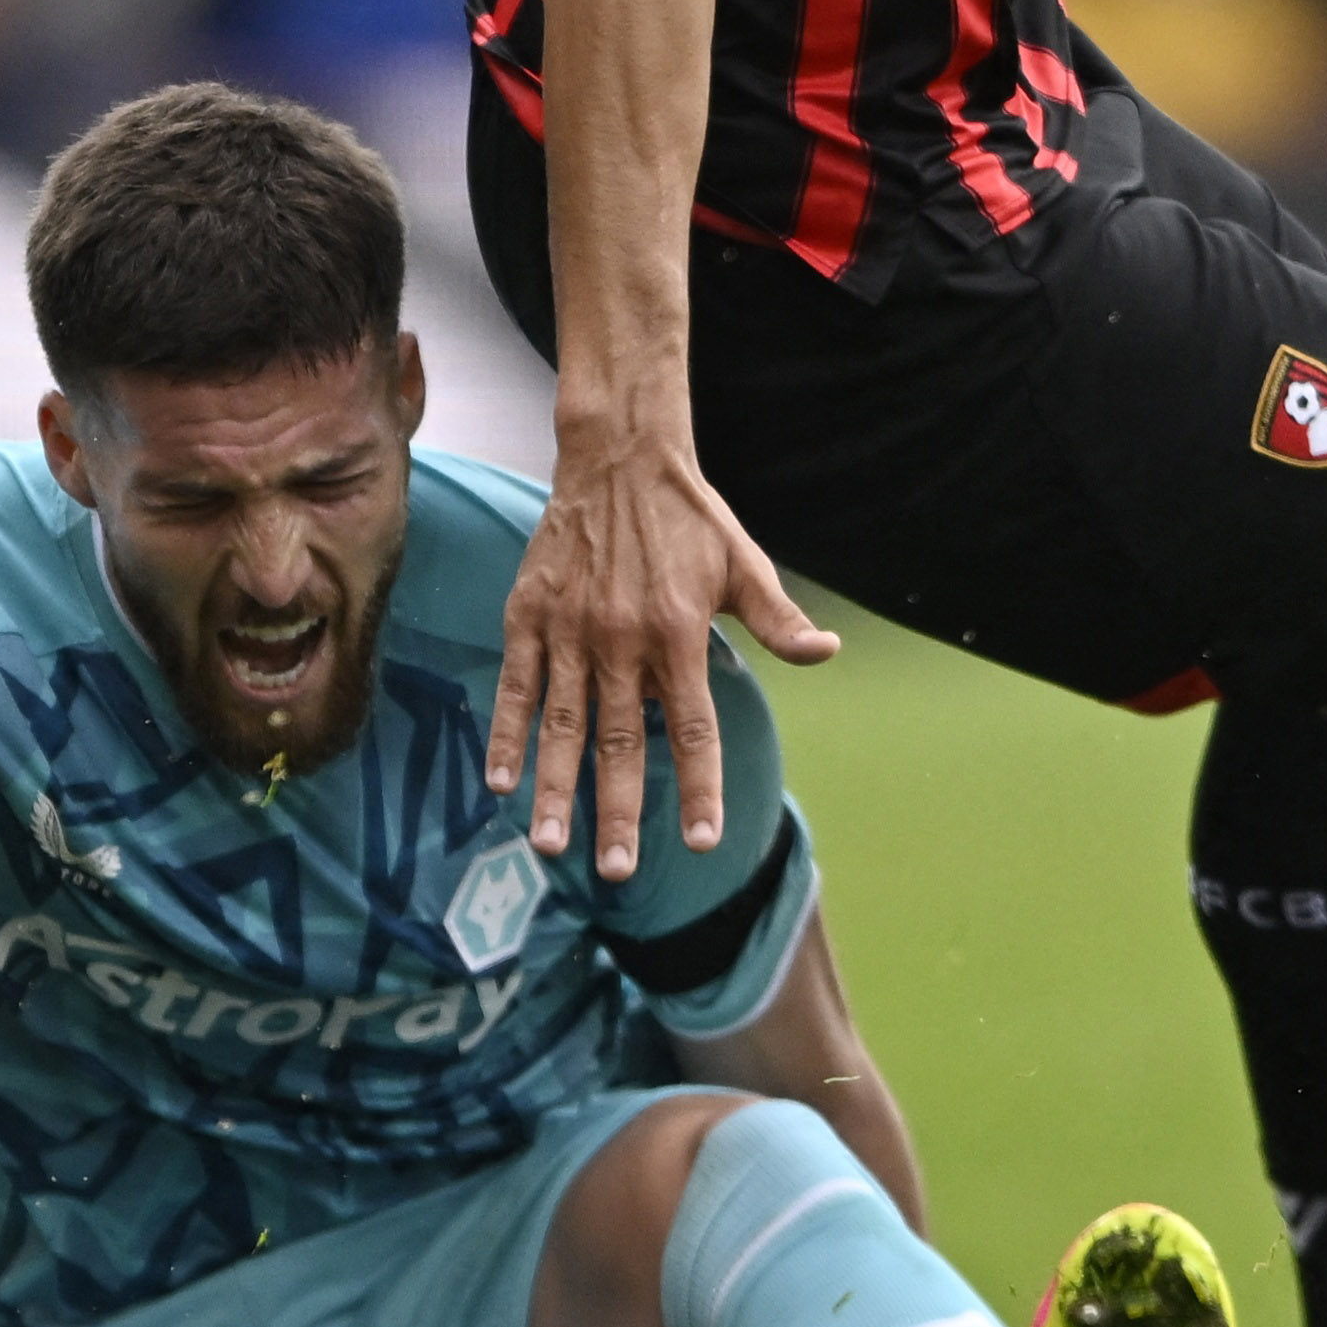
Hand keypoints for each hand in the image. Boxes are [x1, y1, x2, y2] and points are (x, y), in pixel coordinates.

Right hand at [488, 421, 837, 880]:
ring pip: (562, 725)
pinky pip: (518, 685)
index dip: (699, 785)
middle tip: (616, 870)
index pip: (692, 727)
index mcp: (681, 632)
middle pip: (619, 742)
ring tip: (550, 844)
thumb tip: (826, 654)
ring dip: (556, 788)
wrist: (619, 456)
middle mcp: (623, 639)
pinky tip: (500, 780)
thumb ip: (778, 619)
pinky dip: (508, 733)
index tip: (703, 840)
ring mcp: (571, 629)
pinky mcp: (529, 614)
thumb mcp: (744, 564)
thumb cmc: (689, 517)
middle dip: (618, 811)